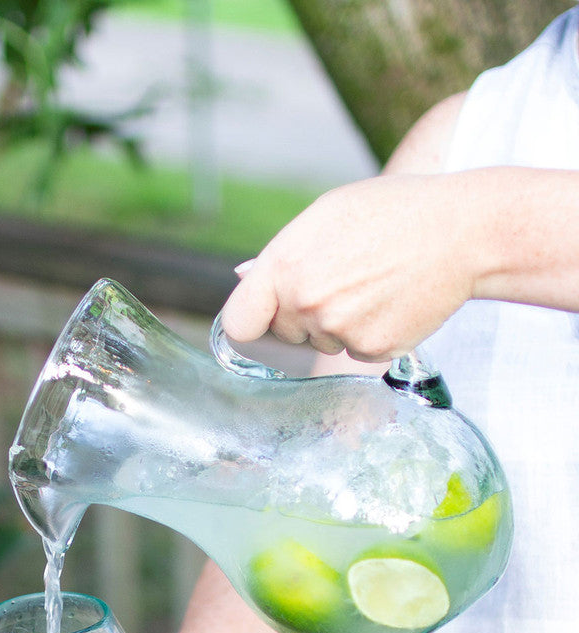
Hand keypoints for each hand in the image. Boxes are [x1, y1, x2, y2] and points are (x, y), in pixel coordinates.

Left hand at [222, 173, 474, 362]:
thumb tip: (241, 277)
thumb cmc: (391, 213)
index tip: (265, 314)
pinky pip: (354, 352)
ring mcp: (338, 330)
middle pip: (283, 334)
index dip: (252, 319)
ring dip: (338, 322)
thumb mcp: (327, 214)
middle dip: (301, 314)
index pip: (239, 324)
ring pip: (321, 341)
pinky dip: (368, 333)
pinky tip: (391, 300)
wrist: (461, 233)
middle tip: (342, 278)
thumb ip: (281, 254)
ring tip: (372, 283)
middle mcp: (306, 304)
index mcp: (285, 266)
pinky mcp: (370, 351)